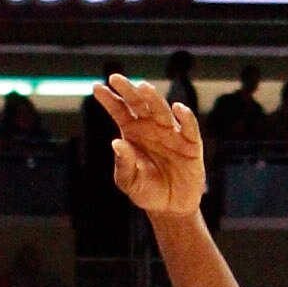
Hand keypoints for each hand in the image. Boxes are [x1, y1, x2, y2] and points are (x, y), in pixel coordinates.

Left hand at [94, 80, 206, 219]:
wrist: (171, 207)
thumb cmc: (146, 191)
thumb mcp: (129, 183)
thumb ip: (123, 165)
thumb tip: (116, 143)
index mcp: (133, 133)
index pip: (119, 111)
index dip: (109, 99)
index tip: (96, 88)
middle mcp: (151, 127)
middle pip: (139, 104)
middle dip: (128, 91)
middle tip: (116, 79)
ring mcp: (171, 133)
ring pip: (162, 110)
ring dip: (153, 99)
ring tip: (144, 88)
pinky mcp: (191, 144)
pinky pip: (189, 128)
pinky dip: (186, 117)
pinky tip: (178, 108)